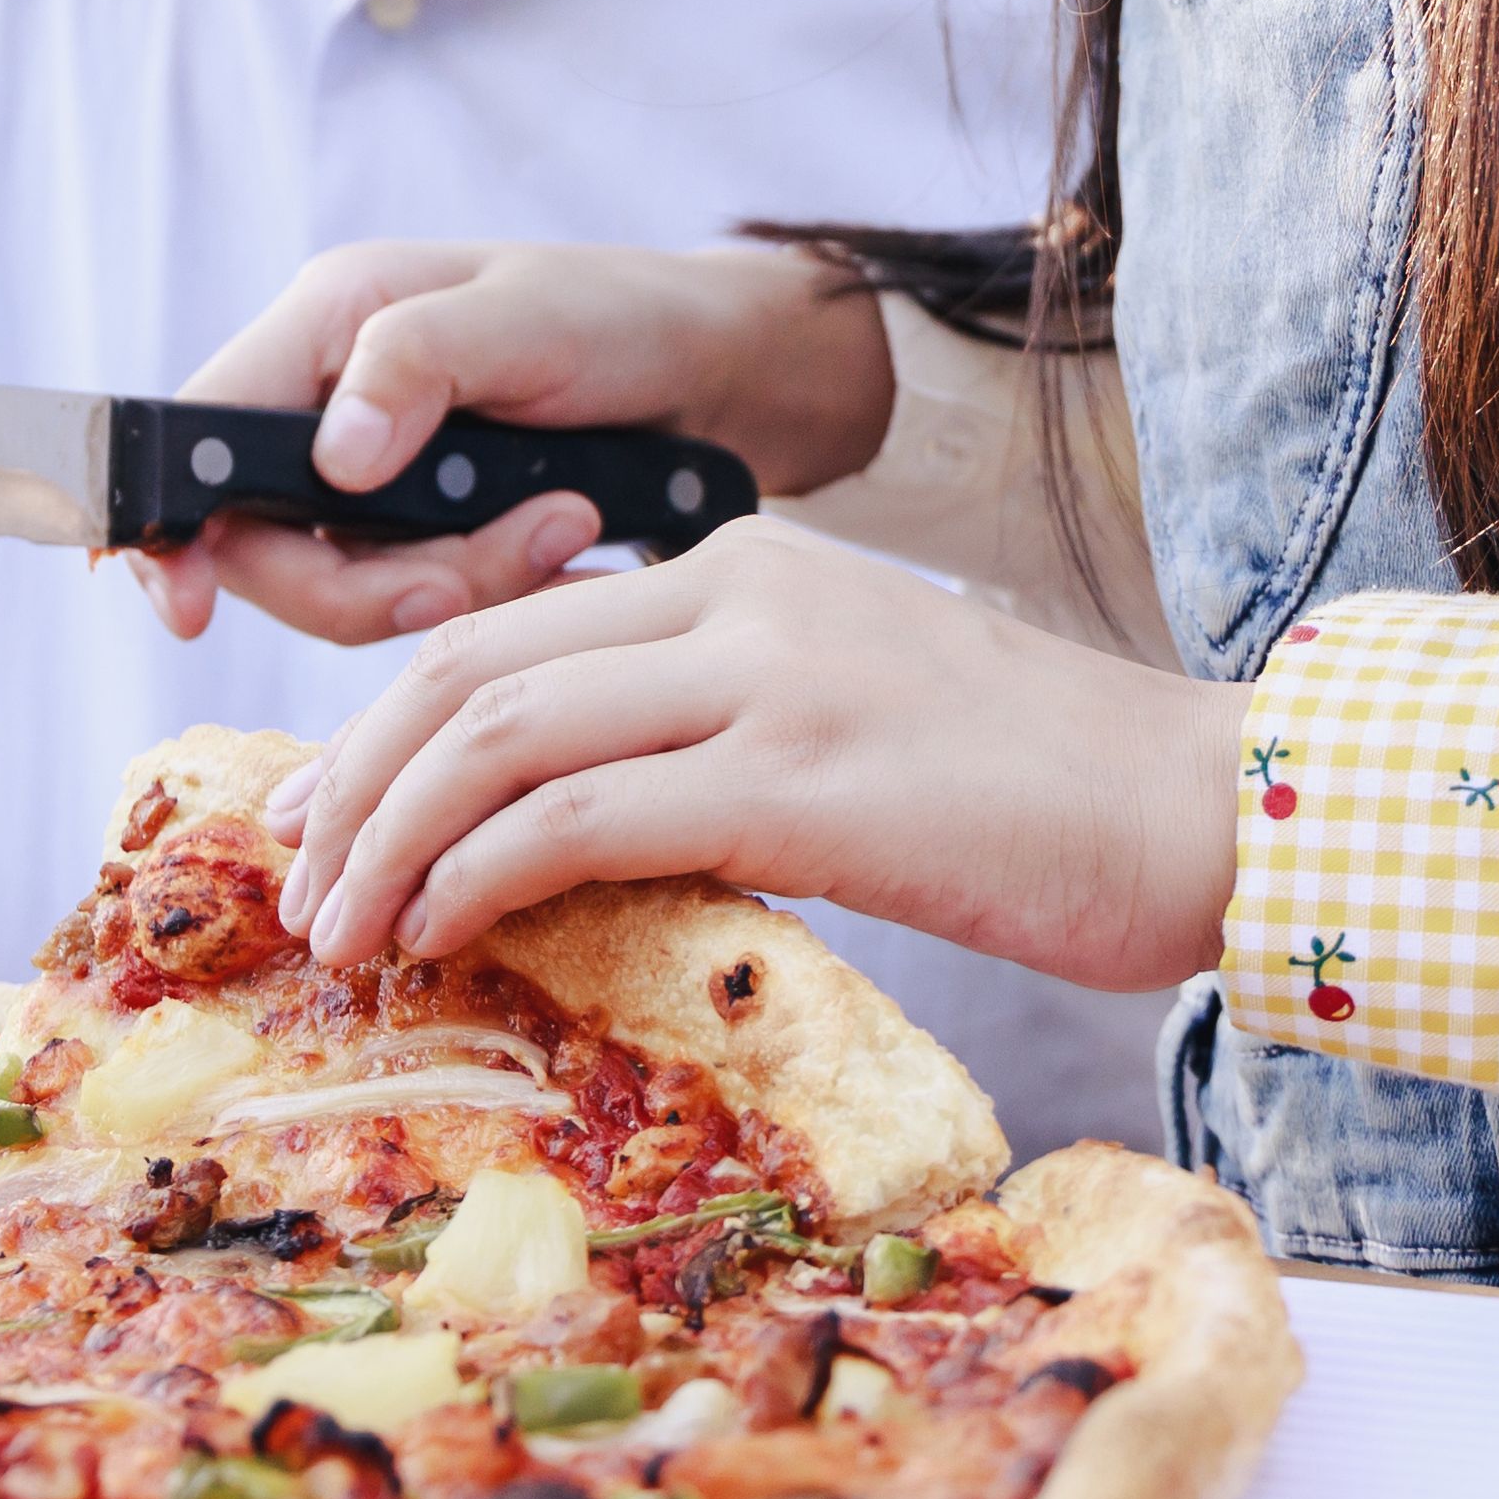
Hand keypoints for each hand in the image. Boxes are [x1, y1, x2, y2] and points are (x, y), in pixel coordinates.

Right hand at [137, 240, 897, 649]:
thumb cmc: (623, 315)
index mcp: (323, 324)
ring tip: (562, 532)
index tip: (187, 607)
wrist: (720, 373)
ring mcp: (373, 473)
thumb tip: (331, 460)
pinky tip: (563, 556)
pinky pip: (417, 599)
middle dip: (368, 583)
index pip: (196, 433)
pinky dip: (486, 593)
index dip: (175, 528)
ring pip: (347, 588)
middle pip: (264, 544)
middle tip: (467, 574)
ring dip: (453, 582)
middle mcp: (328, 401)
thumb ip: (416, 365)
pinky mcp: (426, 529)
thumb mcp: (524, 320)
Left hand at [271, 518, 1252, 989]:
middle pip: (472, 665)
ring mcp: (772, 677)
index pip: (511, 627)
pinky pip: (581, 817)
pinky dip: (478, 875)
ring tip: (340, 932)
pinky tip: (436, 934)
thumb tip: (585, 837)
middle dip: (352, 778)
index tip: (323, 811)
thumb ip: (723, 741)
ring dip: (389, 838)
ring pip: (501, 733)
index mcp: (747, 565)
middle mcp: (742, 593)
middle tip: (292, 879)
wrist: (1206, 810)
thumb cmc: (1045, 800)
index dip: (388, 722)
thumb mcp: (854, 725)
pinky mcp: (804, 781)